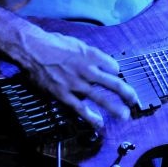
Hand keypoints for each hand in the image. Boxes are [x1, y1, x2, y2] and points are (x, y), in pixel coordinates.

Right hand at [21, 28, 138, 129]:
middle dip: (126, 93)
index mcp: (92, 55)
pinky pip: (80, 108)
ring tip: (124, 116)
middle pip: (114, 83)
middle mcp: (88, 70)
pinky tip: (99, 123)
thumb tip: (98, 61)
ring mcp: (77, 84)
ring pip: (101, 98)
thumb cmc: (53, 43)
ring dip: (114, 108)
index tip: (115, 76)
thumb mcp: (77, 43)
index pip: (113, 66)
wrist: (33, 49)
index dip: (115, 72)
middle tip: (134, 100)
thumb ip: (89, 54)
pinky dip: (91, 117)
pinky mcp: (64, 94)